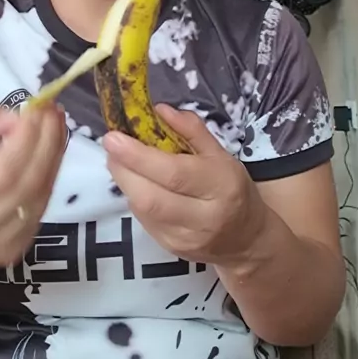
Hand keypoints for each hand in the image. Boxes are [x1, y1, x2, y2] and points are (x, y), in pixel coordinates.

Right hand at [0, 103, 65, 269]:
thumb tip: (14, 115)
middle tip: (52, 109)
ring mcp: (2, 245)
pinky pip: (43, 204)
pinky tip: (53, 148)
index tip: (34, 108)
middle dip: (46, 140)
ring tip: (56, 122)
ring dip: (54, 153)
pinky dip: (52, 172)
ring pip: (41, 194)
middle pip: (26, 183)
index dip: (24, 139)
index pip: (1, 172)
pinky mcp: (19, 247)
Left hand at [103, 105, 267, 266]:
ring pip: (143, 211)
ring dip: (125, 182)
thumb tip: (160, 110)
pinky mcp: (171, 249)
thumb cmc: (231, 188)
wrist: (246, 239)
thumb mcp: (220, 154)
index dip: (139, 156)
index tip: (114, 138)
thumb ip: (191, 130)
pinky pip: (144, 221)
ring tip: (119, 161)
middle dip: (123, 170)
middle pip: (151, 197)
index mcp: (220, 186)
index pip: (174, 173)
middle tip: (111, 146)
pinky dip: (135, 197)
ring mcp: (185, 238)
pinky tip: (137, 183)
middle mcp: (204, 217)